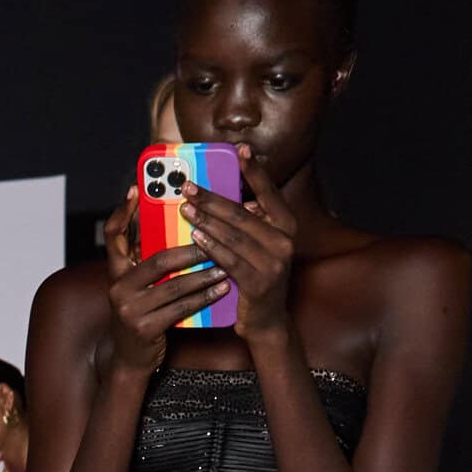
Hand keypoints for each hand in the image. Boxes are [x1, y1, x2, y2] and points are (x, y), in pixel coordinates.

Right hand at [104, 188, 231, 371]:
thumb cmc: (143, 315)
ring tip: (227, 265)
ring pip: (174, 285)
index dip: (123, 212)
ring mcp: (129, 310)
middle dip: (191, 248)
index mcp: (116, 272)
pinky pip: (180, 308)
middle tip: (217, 237)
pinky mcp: (144, 329)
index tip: (137, 190)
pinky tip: (222, 289)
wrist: (131, 359)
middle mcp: (118, 288)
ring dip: (204, 274)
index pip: (113, 235)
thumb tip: (177, 228)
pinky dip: (204, 298)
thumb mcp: (138, 286)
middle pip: (158, 259)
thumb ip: (147, 261)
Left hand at [182, 146, 295, 343]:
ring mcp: (274, 262)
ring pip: (234, 235)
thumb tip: (226, 196)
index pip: (269, 192)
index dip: (255, 170)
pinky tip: (195, 235)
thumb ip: (250, 222)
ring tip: (185, 207)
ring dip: (207, 219)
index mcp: (286, 225)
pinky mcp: (259, 283)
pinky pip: (230, 259)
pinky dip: (211, 246)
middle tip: (189, 186)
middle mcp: (285, 240)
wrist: (266, 322)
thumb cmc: (256, 279)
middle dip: (213, 197)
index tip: (240, 149)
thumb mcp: (259, 246)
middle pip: (243, 212)